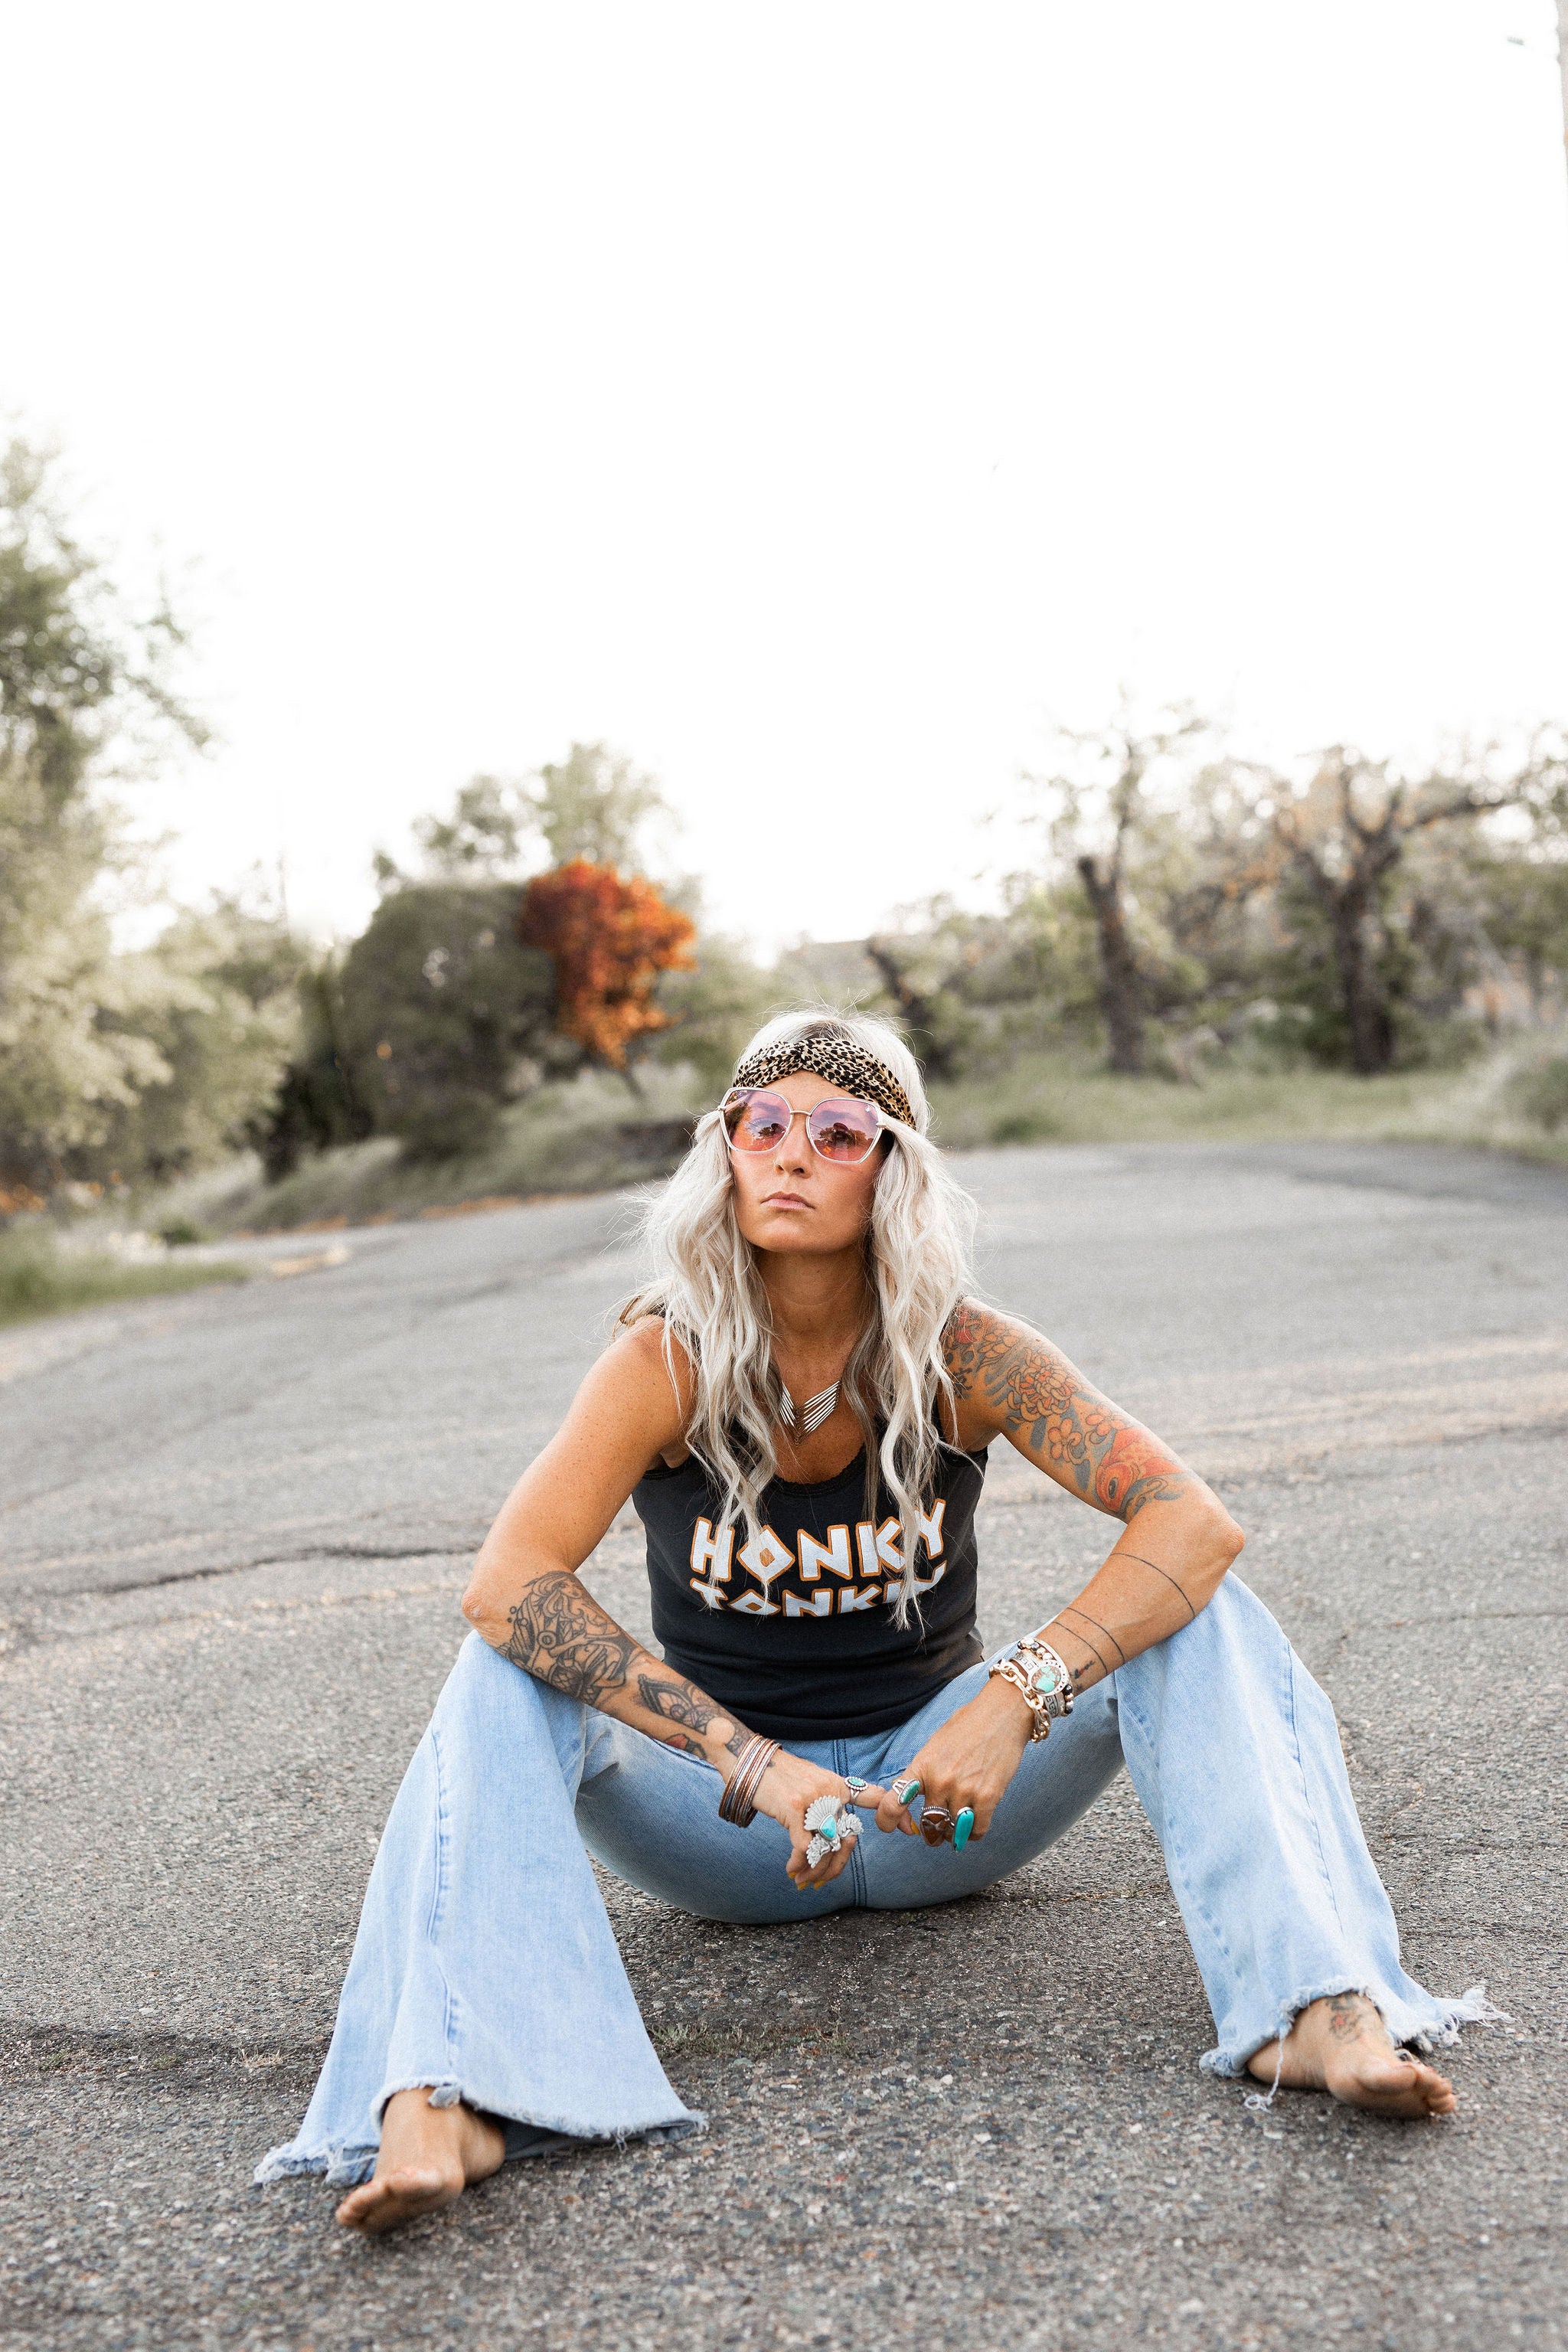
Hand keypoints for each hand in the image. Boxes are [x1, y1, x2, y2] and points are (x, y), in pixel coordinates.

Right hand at [749, 1750, 888, 1889]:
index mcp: (838, 1785)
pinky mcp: (794, 1809)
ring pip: (825, 1847)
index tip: (909, 1829)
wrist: (751, 1760)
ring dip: (814, 1870)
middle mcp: (830, 1792)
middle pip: (843, 1839)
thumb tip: (838, 1832)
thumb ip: (829, 1801)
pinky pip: (804, 1847)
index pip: (872, 1796)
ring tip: (802, 1880)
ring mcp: (813, 1800)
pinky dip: (799, 1863)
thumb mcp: (812, 1780)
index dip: (893, 1811)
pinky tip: (792, 1870)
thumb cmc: (780, 1776)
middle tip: (820, 1881)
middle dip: (833, 1867)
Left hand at [874, 1676, 1030, 1841]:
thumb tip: (909, 1799)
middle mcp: (939, 1781)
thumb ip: (923, 1772)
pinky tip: (973, 1826)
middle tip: (936, 1831)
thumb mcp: (934, 1745)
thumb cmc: (967, 1726)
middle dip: (931, 1831)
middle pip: (928, 1822)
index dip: (887, 1821)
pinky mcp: (988, 1797)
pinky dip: (973, 1833)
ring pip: (953, 1830)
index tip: (892, 1826)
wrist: (1001, 1714)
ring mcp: (964, 1790)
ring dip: (954, 1833)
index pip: (893, 1802)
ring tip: (957, 1827)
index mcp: (922, 1765)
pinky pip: (976, 1830)